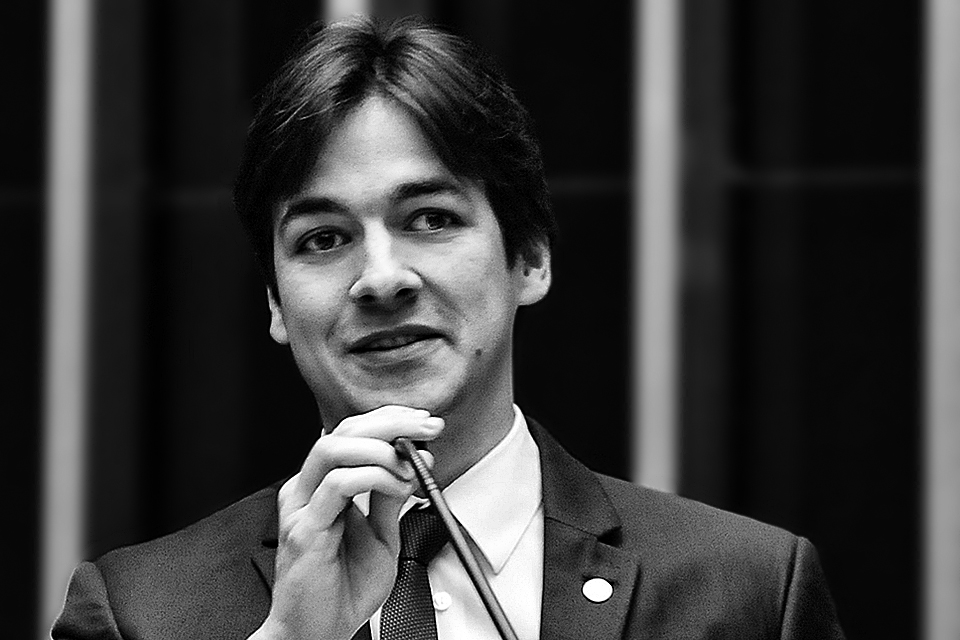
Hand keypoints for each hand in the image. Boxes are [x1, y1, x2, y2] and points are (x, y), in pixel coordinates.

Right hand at [250, 405, 442, 639]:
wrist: (319, 632)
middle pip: (343, 430)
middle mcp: (307, 490)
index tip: (425, 422)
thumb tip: (413, 462)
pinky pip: (337, 484)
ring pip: (334, 447)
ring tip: (410, 468)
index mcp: (321, 486)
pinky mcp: (305, 528)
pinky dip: (374, 477)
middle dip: (391, 423)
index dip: (390, 419)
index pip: (351, 432)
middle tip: (427, 428)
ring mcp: (301, 506)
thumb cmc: (343, 590)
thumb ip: (391, 499)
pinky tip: (398, 488)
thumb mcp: (382, 536)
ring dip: (382, 449)